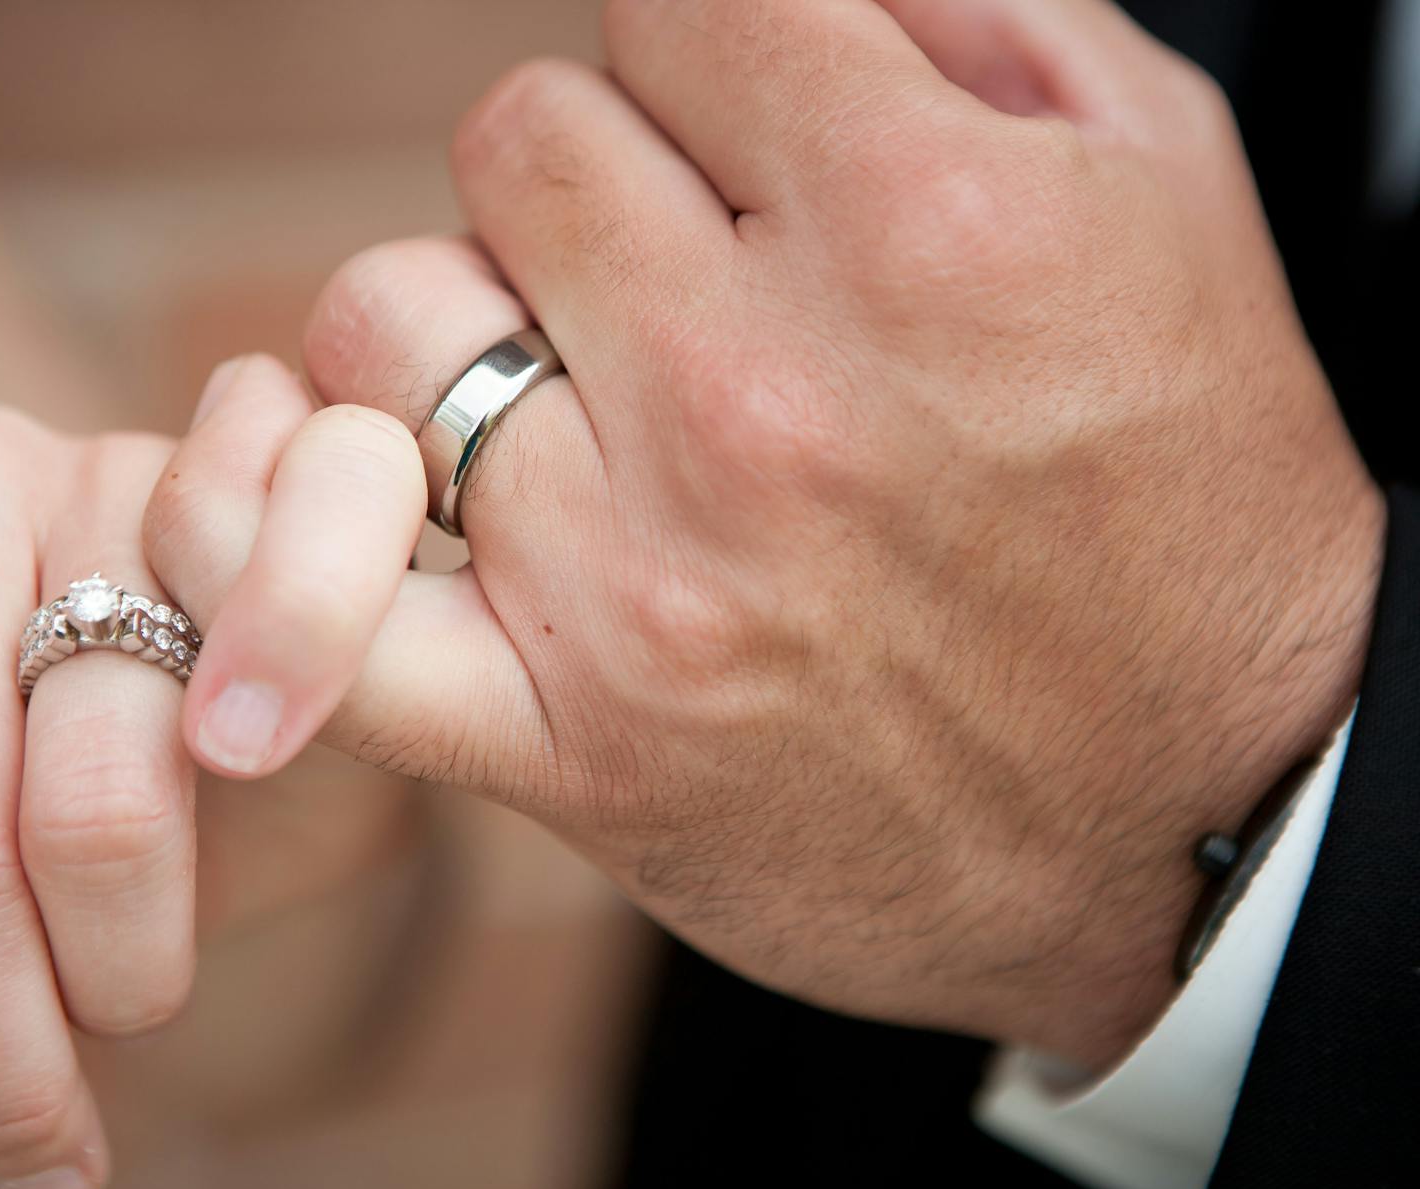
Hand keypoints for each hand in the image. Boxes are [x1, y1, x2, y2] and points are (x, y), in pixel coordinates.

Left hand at [0, 408, 196, 1188]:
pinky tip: (181, 953)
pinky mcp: (253, 505)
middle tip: (28, 1171)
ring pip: (78, 820)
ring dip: (103, 994)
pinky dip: (200, 891)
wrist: (239, 688)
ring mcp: (93, 473)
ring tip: (111, 1040)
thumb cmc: (31, 800)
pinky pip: (225, 751)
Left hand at [152, 0, 1383, 1067]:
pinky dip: (277, 554)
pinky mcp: (571, 741)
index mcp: (924, 227)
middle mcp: (764, 397)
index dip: (708, 63)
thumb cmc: (1187, 505)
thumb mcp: (1162, 198)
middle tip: (677, 282)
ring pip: (386, 321)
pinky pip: (323, 615)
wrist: (1196, 822)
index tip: (751, 143)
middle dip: (590, 188)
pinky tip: (340, 509)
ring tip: (568, 396)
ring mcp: (648, 579)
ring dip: (457, 329)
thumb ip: (967, 23)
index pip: (671, 9)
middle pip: (519, 145)